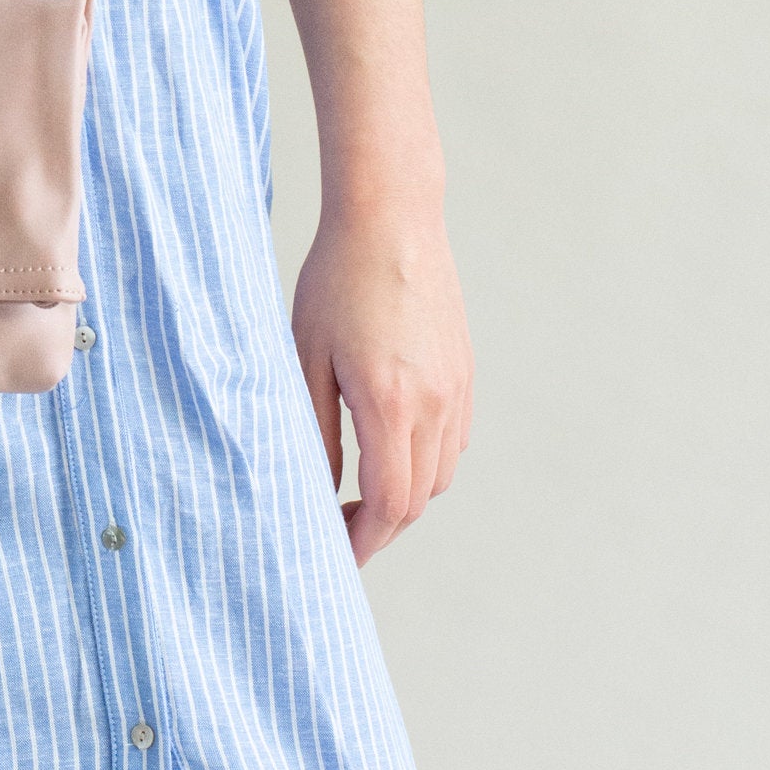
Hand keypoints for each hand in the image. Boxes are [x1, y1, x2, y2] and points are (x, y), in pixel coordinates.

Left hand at [291, 207, 472, 567]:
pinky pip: (453, 438)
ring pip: (441, 473)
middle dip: (380, 525)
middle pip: (418, 499)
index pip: (389, 504)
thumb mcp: (306, 352)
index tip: (336, 553)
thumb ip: (314, 427)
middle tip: (340, 525)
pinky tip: (392, 444)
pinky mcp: (463, 369)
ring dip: (405, 494)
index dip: (363, 540)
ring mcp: (455, 386)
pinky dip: (426, 460)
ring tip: (361, 488)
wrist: (391, 215)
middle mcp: (434, 402)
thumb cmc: (337, 278)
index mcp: (390, 402)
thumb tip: (323, 488)